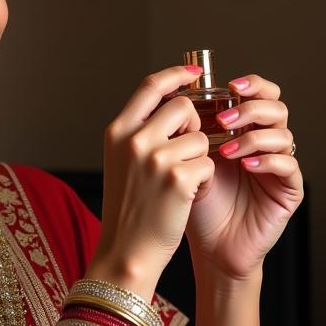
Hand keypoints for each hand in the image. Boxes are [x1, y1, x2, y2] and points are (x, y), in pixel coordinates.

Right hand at [90, 66, 214, 296]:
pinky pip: (208, 163)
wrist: (126, 251)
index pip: (150, 86)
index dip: (175, 75)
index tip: (193, 73)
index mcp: (117, 131)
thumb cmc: (129, 209)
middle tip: (187, 150)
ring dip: (199, 157)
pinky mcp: (177, 178)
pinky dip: (203, 179)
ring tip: (180, 182)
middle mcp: (133, 139)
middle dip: (194, 125)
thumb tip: (175, 103)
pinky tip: (186, 196)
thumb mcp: (122, 162)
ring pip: (200, 137)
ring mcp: (154, 158)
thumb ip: (140, 131)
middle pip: (183, 106)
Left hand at [185, 73, 302, 282]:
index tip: (229, 84)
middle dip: (250, 107)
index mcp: (244, 130)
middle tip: (224, 120)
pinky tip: (246, 166)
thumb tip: (175, 94)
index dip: (251, 84)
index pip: (259, 94)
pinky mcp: (289, 190)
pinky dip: (268, 161)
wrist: (210, 246)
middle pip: (276, 107)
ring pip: (284, 134)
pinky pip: (288, 165)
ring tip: (227, 151)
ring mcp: (280, 166)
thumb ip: (190, 130)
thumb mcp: (189, 160)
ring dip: (254, 136)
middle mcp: (266, 143)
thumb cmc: (198, 203)